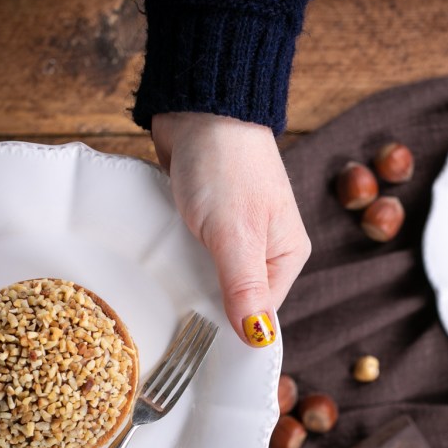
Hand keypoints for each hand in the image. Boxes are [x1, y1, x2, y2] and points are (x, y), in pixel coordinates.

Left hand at [150, 113, 309, 347]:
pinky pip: (191, 255)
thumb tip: (258, 340)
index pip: (259, 313)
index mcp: (287, 254)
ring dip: (186, 282)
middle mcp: (266, 247)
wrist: (198, 106)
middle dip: (205, 306)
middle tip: (173, 317)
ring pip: (208, 277)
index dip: (230, 328)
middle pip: (233, 299)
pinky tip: (160, 264)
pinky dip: (176, 260)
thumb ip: (245, 288)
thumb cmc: (225, 165)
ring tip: (163, 291)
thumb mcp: (236, 235)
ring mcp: (235, 233)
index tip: (195, 342)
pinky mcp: (207, 219)